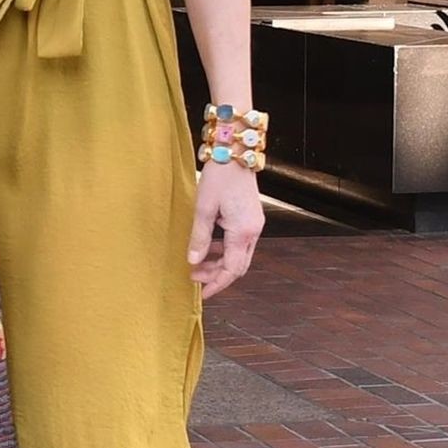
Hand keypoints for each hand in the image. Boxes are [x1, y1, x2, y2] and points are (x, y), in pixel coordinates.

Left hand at [187, 162, 264, 297]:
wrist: (235, 153)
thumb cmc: (219, 177)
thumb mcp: (203, 208)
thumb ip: (199, 237)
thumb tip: (193, 261)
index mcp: (242, 231)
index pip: (232, 269)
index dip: (217, 284)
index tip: (202, 293)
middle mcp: (253, 231)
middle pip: (238, 266)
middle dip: (217, 275)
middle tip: (194, 277)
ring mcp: (255, 225)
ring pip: (240, 256)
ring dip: (220, 263)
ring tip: (198, 263)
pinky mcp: (252, 218)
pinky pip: (241, 244)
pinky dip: (226, 250)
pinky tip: (210, 248)